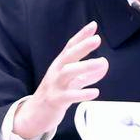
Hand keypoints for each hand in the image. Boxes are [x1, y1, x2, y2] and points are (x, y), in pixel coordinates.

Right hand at [12, 21, 108, 139]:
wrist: (34, 114)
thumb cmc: (55, 94)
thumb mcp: (71, 81)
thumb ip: (88, 73)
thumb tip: (105, 64)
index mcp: (60, 65)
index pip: (70, 46)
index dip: (81, 36)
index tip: (93, 25)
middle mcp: (56, 72)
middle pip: (68, 56)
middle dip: (82, 46)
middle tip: (97, 39)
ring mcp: (55, 86)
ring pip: (68, 72)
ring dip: (86, 66)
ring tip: (102, 62)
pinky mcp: (56, 101)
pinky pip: (69, 96)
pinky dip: (83, 93)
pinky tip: (95, 92)